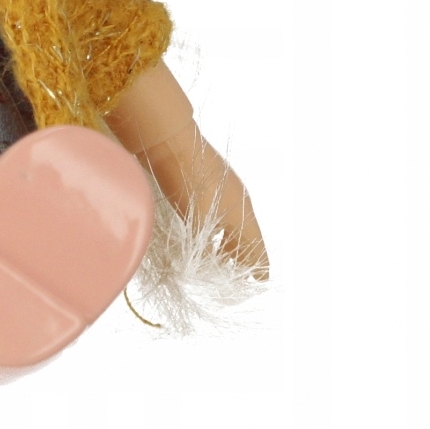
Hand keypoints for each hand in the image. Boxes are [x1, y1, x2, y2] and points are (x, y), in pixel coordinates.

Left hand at [145, 133, 268, 278]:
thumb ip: (204, 249)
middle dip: (240, 261)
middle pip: (248, 241)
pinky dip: (217, 230)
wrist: (170, 141)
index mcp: (244, 216)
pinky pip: (222, 214)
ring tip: (215, 262)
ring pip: (234, 226)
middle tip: (229, 280)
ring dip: (227, 246)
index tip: (253, 286)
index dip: (257, 272)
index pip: (259, 253)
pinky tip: (202, 235)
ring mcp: (225, 191)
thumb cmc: (187, 183)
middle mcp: (240, 203)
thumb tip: (201, 268)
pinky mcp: (208, 182)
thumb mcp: (197, 223)